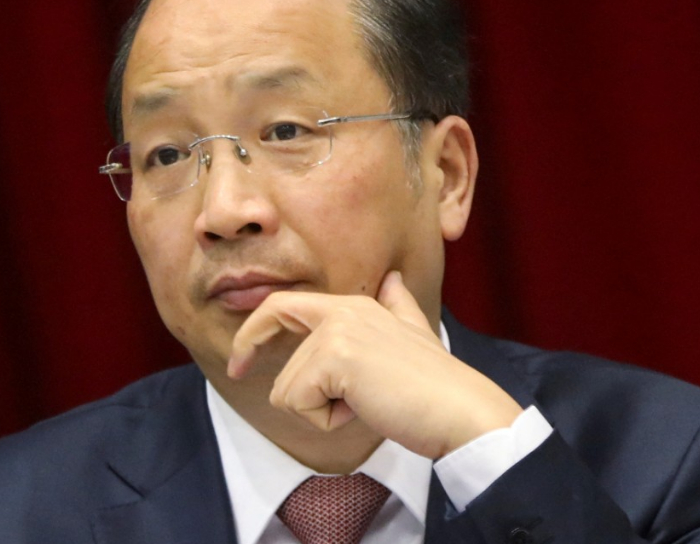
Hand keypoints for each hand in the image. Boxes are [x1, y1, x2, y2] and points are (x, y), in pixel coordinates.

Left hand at [227, 271, 522, 458]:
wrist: (461, 410)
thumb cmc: (436, 385)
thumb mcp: (415, 335)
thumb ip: (398, 307)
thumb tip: (393, 279)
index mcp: (357, 305)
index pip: (283, 305)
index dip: (252, 331)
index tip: (238, 361)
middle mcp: (342, 310)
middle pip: (278, 353)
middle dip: (287, 380)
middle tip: (285, 385)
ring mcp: (337, 331)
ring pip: (287, 390)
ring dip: (323, 411)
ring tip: (369, 403)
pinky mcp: (334, 358)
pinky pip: (297, 404)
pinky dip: (327, 420)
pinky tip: (365, 409)